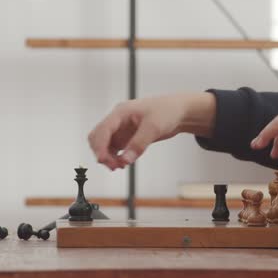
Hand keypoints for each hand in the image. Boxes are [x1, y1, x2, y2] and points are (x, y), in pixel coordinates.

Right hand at [88, 93, 214, 169]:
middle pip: (97, 137)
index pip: (102, 129)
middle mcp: (118, 120)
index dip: (99, 146)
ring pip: (104, 145)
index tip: (103, 160)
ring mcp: (121, 129)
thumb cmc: (167, 111)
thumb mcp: (154, 127)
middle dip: (101, 153)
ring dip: (107, 157)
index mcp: (121, 112)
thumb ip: (139, 144)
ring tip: (121, 166)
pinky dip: (114, 157)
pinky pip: (113, 149)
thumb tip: (125, 160)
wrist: (179, 112)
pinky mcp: (126, 137)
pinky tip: (123, 163)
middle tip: (115, 166)